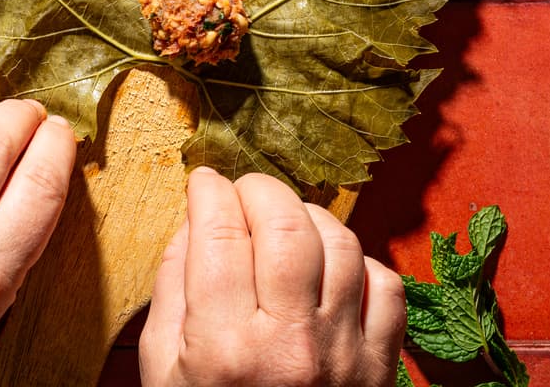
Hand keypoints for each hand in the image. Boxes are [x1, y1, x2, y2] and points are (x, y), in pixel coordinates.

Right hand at [139, 168, 405, 386]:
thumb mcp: (163, 367)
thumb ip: (172, 285)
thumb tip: (196, 218)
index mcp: (223, 347)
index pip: (217, 231)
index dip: (207, 190)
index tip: (204, 182)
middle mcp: (289, 345)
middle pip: (284, 225)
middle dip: (258, 189)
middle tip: (242, 193)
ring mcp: (345, 355)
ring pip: (338, 241)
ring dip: (305, 215)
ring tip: (283, 225)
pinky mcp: (382, 366)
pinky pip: (386, 282)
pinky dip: (357, 260)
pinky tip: (327, 270)